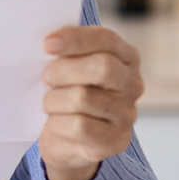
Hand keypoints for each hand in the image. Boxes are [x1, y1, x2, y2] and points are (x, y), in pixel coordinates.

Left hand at [38, 26, 143, 179]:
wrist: (66, 139)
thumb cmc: (66, 93)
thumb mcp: (68, 67)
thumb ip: (66, 51)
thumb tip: (50, 42)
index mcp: (125, 58)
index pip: (106, 40)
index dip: (76, 39)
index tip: (48, 44)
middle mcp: (133, 84)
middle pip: (102, 67)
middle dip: (64, 70)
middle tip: (45, 77)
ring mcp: (127, 114)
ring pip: (83, 98)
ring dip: (54, 100)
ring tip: (49, 103)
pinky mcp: (116, 140)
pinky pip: (79, 126)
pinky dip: (58, 123)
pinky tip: (55, 122)